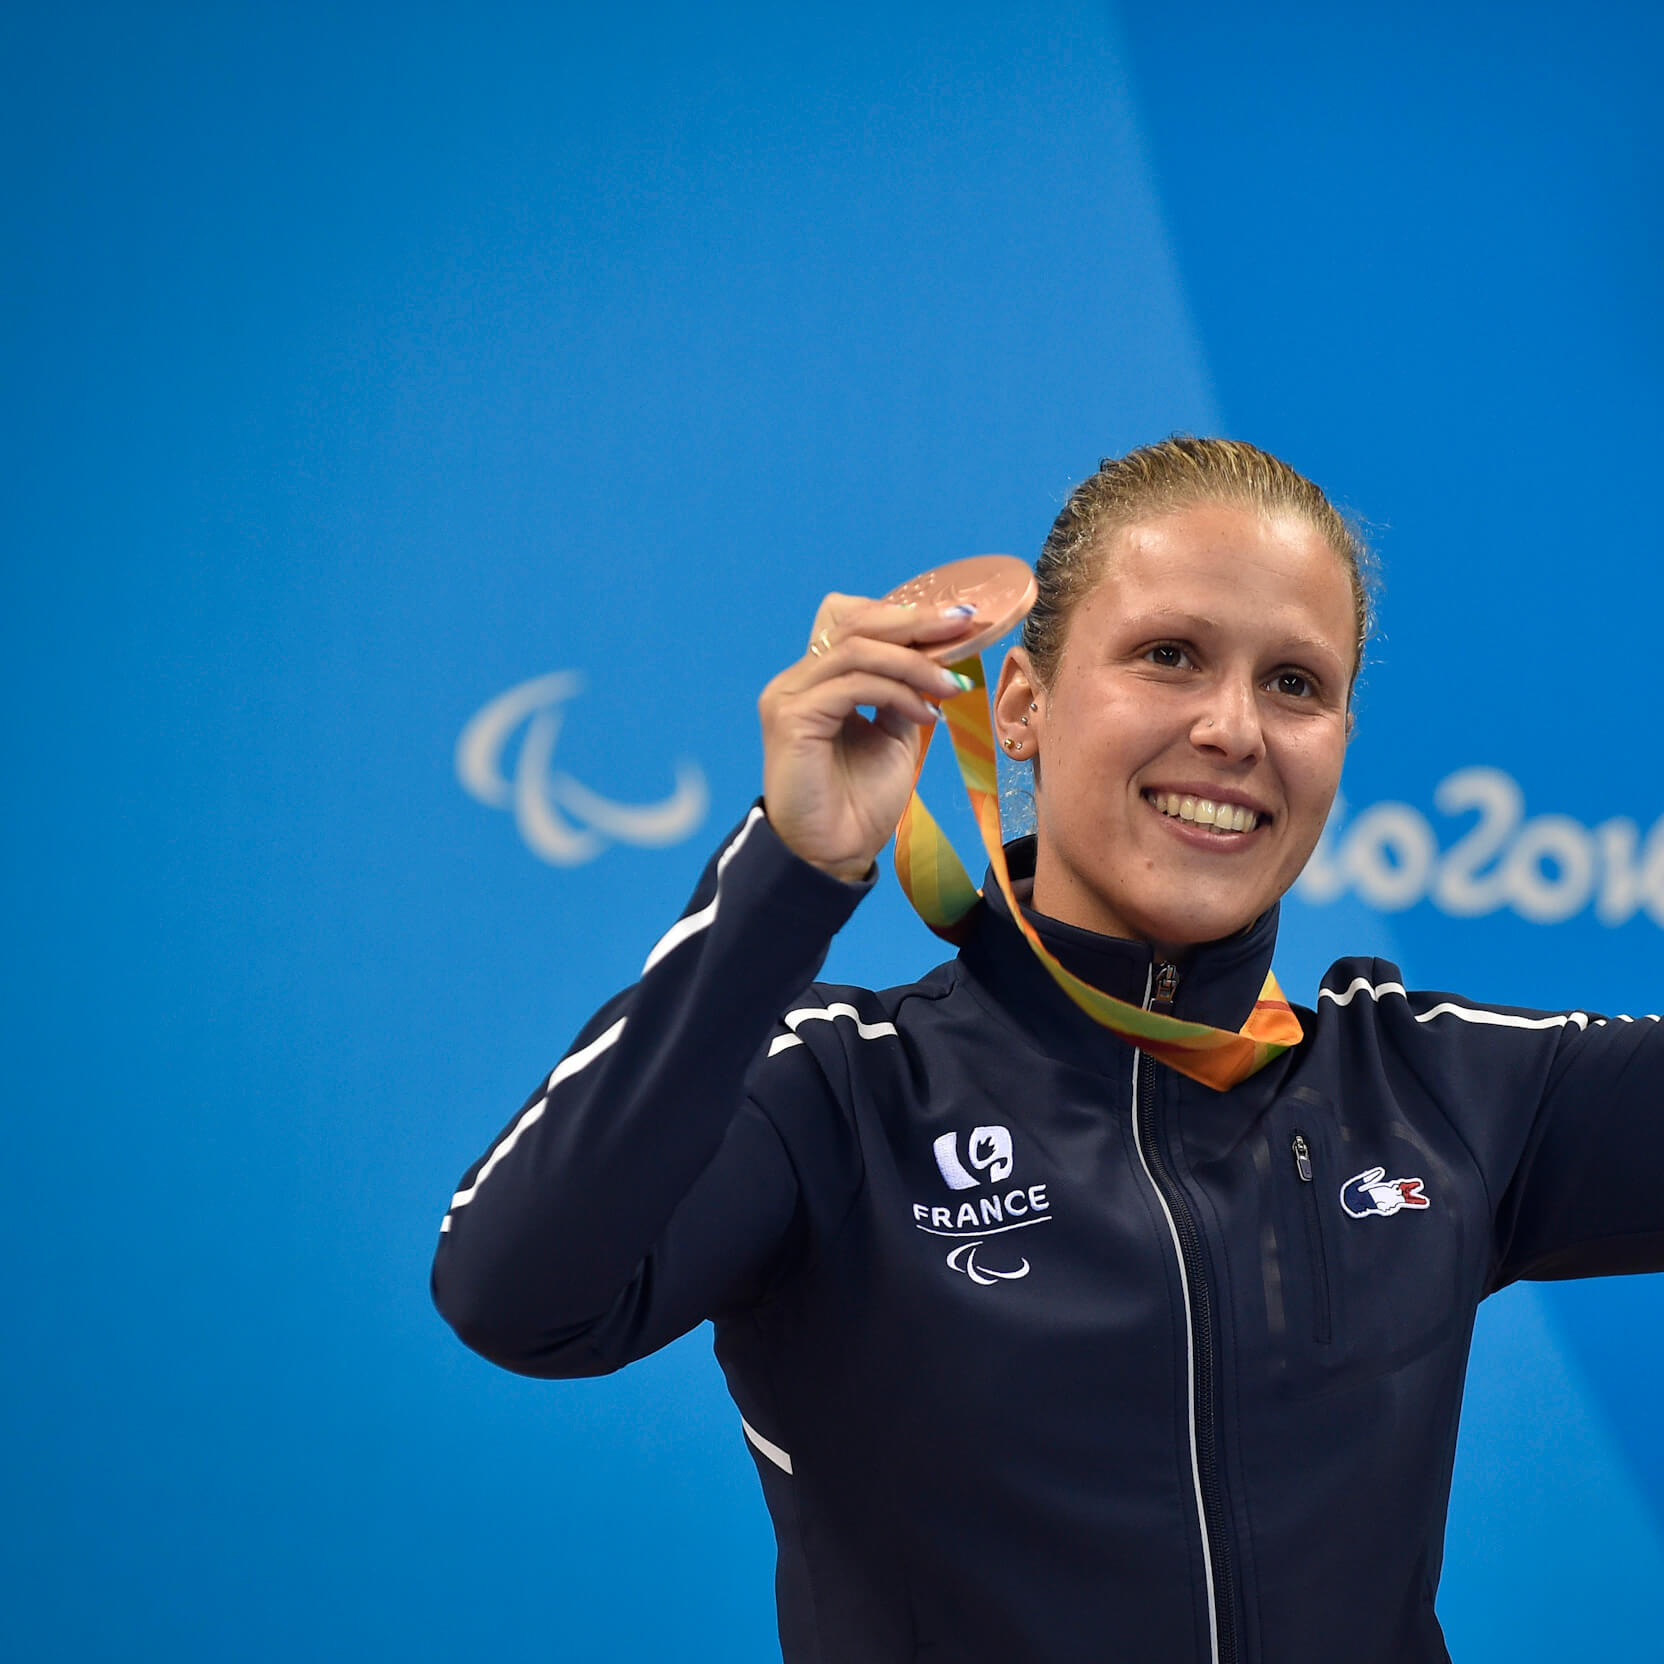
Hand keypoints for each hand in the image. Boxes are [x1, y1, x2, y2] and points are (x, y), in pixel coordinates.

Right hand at [759, 594, 981, 882]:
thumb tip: (935, 658)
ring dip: (914, 661)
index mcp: (817, 679)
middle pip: (854, 621)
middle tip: (964, 624)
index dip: (902, 612)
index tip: (956, 621)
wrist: (831, 855)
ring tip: (952, 685)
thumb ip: (902, 693)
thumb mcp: (892, 735)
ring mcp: (789, 696)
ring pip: (856, 648)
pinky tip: (925, 714)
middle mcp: (797, 680)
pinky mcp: (792, 719)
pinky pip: (853, 685)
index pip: (852, 618)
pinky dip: (897, 692)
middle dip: (915, 621)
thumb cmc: (859, 803)